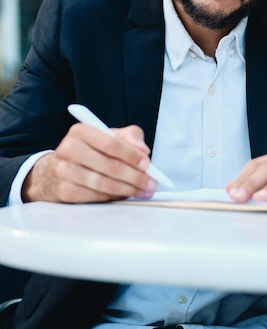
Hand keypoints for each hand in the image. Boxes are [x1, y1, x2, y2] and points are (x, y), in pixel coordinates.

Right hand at [22, 122, 156, 202]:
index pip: (111, 143)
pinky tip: (124, 194)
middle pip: (109, 166)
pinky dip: (113, 197)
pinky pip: (94, 197)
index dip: (131, 155)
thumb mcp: (108, 136)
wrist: (54, 170)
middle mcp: (69, 148)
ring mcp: (64, 171)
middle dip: (135, 176)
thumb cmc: (89, 151)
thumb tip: (144, 150)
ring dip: (128, 189)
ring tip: (143, 191)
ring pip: (103, 183)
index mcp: (81, 131)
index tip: (147, 164)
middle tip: (151, 183)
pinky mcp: (63, 191)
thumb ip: (130, 137)